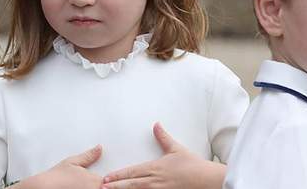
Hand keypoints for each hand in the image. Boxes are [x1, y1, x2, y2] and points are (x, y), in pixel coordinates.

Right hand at [13, 145, 103, 188]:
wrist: (43, 188)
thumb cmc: (56, 177)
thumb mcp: (73, 162)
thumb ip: (89, 156)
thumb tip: (100, 148)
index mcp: (95, 181)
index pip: (112, 182)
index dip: (112, 182)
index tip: (109, 181)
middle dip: (109, 187)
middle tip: (105, 184)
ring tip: (92, 186)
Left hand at [101, 123, 225, 188]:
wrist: (206, 180)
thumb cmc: (192, 165)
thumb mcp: (176, 149)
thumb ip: (163, 137)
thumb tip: (156, 124)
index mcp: (155, 168)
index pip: (132, 172)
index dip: (118, 175)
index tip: (106, 178)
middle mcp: (155, 181)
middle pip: (131, 185)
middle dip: (115, 187)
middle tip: (101, 188)